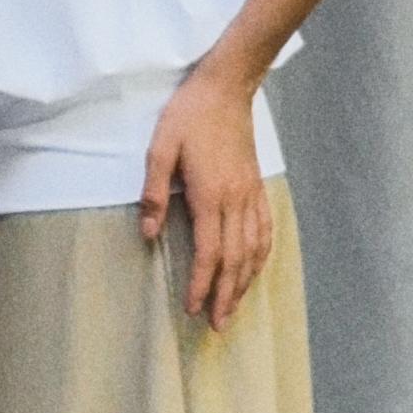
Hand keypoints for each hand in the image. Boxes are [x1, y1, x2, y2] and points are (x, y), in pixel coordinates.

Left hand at [138, 50, 273, 331]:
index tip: (192, 308)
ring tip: (234, 307)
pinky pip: (265, 229)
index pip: (208, 252)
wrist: (227, 87)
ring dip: (244, 282)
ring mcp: (251, 193)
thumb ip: (154, 191)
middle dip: (225, 296)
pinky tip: (256, 268)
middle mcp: (236, 200)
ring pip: (253, 249)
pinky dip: (261, 255)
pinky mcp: (257, 185)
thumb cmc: (189, 115)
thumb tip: (147, 231)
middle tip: (217, 325)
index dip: (201, 284)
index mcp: (210, 194)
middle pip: (234, 260)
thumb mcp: (160, 147)